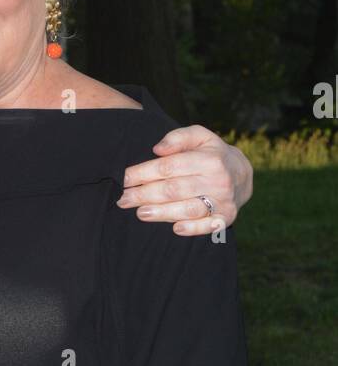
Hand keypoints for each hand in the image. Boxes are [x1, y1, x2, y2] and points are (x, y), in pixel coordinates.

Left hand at [116, 126, 253, 234]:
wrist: (242, 175)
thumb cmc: (211, 154)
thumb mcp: (200, 136)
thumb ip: (178, 138)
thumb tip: (157, 149)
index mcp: (209, 159)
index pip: (169, 167)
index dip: (143, 173)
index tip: (125, 179)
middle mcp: (218, 181)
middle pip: (174, 190)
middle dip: (145, 195)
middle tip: (124, 199)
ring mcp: (223, 201)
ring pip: (188, 209)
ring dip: (162, 213)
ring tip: (141, 213)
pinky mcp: (226, 218)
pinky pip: (207, 226)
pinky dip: (192, 229)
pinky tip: (175, 229)